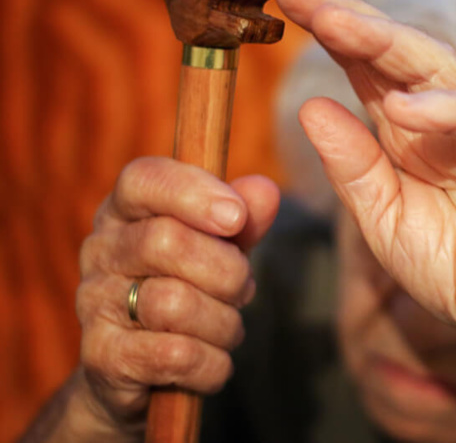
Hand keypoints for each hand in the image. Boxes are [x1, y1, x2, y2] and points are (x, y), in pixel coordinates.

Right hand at [74, 157, 278, 432]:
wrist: (140, 373)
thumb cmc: (188, 290)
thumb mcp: (222, 248)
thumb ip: (244, 219)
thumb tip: (265, 190)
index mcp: (125, 211)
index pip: (142, 178)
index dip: (193, 192)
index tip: (236, 217)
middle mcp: (101, 250)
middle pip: (167, 241)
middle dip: (227, 271)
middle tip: (241, 289)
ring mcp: (94, 303)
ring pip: (175, 303)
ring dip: (223, 322)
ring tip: (224, 328)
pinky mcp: (103, 357)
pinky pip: (176, 355)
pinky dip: (212, 363)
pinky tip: (210, 361)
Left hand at [276, 0, 455, 343]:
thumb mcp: (385, 223)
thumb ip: (353, 170)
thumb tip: (310, 107)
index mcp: (408, 133)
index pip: (366, 69)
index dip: (329, 33)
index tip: (285, 1)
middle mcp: (446, 120)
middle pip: (397, 55)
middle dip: (348, 20)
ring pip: (442, 72)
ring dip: (389, 44)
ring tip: (335, 23)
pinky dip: (450, 110)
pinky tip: (403, 106)